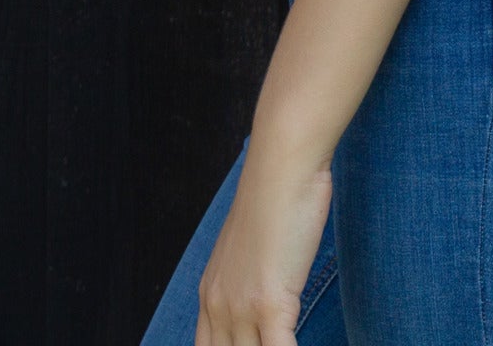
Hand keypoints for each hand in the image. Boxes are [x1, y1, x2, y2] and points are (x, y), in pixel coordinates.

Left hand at [195, 139, 333, 345]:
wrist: (282, 165)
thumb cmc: (276, 193)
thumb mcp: (252, 243)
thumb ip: (251, 275)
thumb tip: (269, 288)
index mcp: (211, 293)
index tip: (254, 345)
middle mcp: (218, 306)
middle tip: (272, 344)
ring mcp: (241, 308)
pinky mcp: (269, 305)